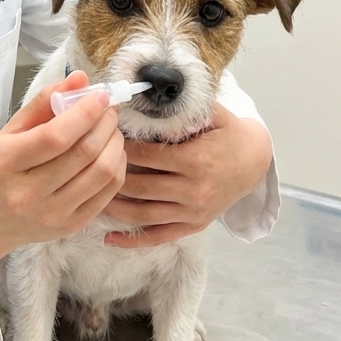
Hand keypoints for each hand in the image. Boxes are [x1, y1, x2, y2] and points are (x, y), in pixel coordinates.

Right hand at [0, 71, 126, 294]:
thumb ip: (44, 102)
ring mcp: (52, 214)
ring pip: (102, 173)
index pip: (55, 136)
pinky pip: (108, 193)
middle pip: (83, 153)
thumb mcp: (10, 131)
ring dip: (115, 144)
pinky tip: (110, 153)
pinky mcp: (70, 226)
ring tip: (110, 129)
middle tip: (108, 109)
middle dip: (105, 124)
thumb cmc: (0, 169)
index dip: (85, 113)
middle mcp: (28, 193)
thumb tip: (80, 79)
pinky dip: (117, 166)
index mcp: (7, 163)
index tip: (100, 96)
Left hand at [102, 104, 271, 247]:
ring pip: (143, 214)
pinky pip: (158, 236)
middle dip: (110, 175)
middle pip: (139, 186)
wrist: (254, 161)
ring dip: (113, 208)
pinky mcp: (193, 226)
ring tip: (87, 197)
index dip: (119, 146)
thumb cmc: (226, 133)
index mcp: (194, 160)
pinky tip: (108, 238)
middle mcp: (192, 190)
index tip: (98, 138)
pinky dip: (132, 240)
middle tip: (86, 166)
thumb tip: (144, 99)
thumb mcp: (211, 114)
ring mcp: (192, 212)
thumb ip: (181, 109)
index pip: (145, 155)